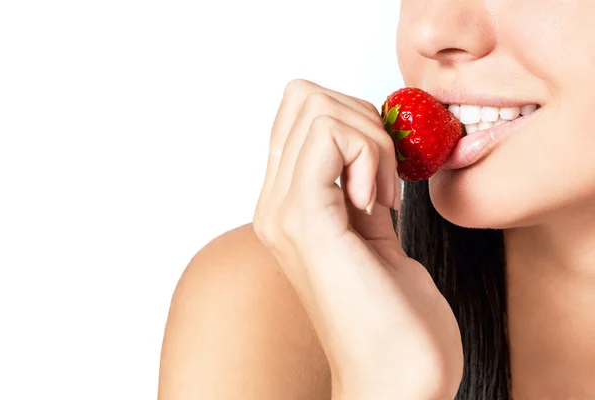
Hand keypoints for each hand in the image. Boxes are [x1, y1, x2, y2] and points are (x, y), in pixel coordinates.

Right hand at [253, 79, 462, 398]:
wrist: (396, 377)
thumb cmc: (393, 314)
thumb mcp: (375, 231)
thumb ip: (358, 183)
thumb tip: (365, 135)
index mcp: (287, 205)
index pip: (298, 111)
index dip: (352, 122)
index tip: (381, 172)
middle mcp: (273, 205)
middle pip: (303, 98)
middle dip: (362, 121)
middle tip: (383, 177)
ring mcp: (283, 212)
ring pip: (318, 109)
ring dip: (371, 139)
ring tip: (382, 195)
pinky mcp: (308, 221)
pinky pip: (331, 138)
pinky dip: (371, 155)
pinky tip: (380, 204)